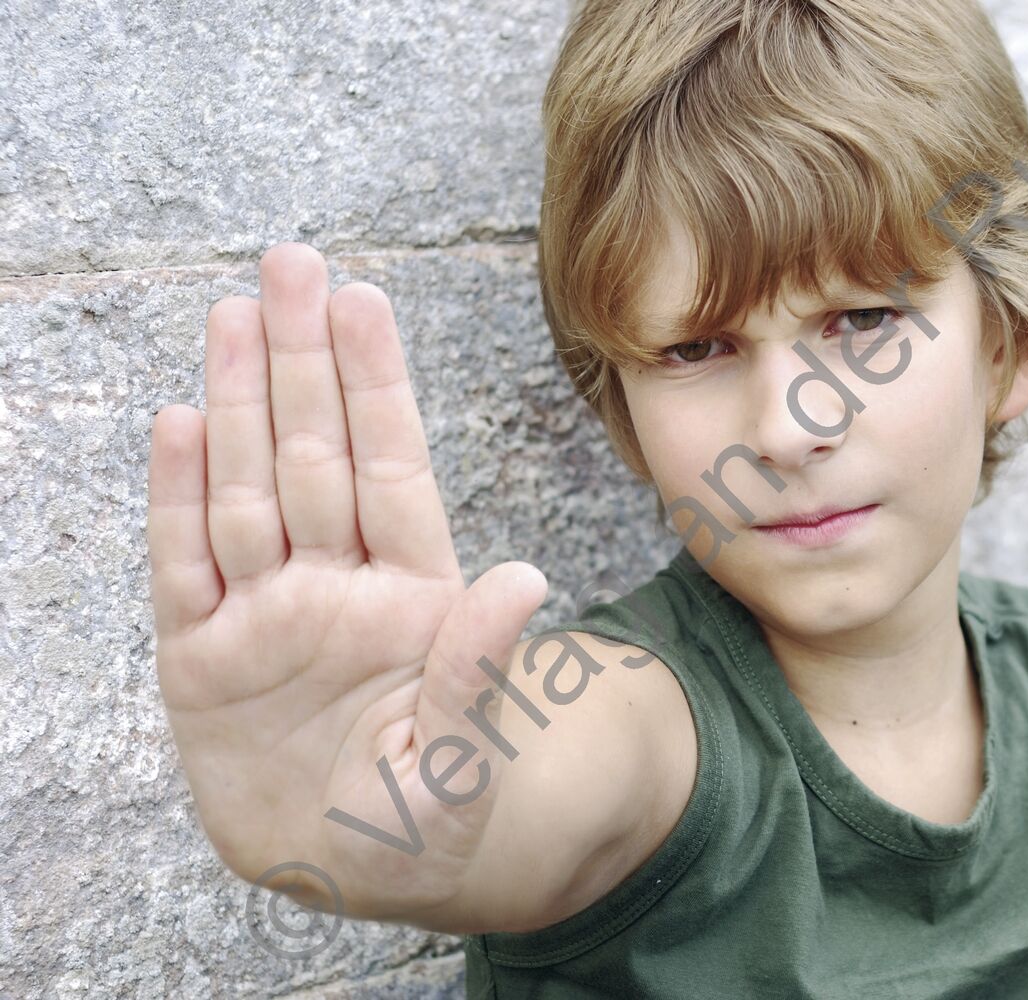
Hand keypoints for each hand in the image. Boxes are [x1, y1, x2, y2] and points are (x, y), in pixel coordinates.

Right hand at [146, 242, 546, 926]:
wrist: (359, 868)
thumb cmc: (429, 814)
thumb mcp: (462, 760)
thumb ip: (481, 671)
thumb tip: (527, 581)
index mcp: (413, 598)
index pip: (392, 470)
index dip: (377, 387)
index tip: (365, 302)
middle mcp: (336, 586)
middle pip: (315, 455)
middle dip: (302, 361)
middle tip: (289, 264)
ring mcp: (266, 615)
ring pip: (247, 488)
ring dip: (237, 403)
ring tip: (232, 314)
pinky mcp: (202, 660)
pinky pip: (183, 566)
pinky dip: (177, 497)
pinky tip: (178, 421)